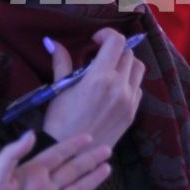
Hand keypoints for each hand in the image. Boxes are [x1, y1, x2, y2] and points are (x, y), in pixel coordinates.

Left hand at [0, 132, 115, 189]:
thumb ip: (12, 153)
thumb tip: (32, 134)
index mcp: (31, 173)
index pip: (56, 155)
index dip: (72, 145)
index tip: (88, 136)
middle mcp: (43, 189)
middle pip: (72, 170)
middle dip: (89, 159)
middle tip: (107, 149)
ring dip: (92, 181)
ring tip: (107, 169)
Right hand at [41, 29, 144, 148]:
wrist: (73, 155)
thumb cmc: (61, 121)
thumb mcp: (60, 90)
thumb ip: (62, 63)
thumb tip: (51, 41)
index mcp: (100, 78)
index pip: (117, 42)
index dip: (107, 35)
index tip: (95, 41)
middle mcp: (119, 87)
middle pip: (129, 53)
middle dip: (115, 50)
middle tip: (98, 57)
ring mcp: (129, 101)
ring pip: (138, 69)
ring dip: (125, 64)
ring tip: (108, 71)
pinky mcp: (132, 114)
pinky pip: (138, 88)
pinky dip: (129, 82)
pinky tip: (113, 89)